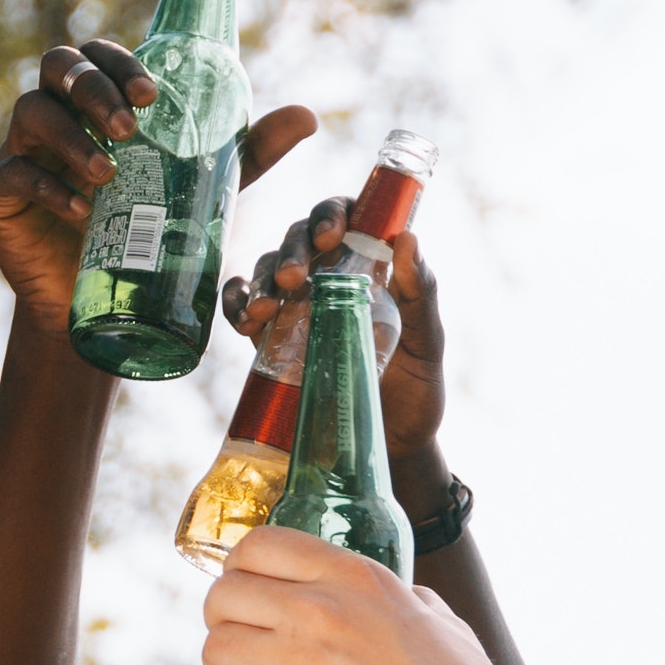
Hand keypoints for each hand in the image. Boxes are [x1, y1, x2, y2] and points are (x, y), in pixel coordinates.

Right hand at [0, 42, 317, 336]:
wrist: (99, 301)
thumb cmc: (145, 229)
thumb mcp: (202, 187)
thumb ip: (245, 150)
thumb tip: (306, 115)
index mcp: (95, 102)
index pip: (97, 53)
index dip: (120, 61)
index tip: (152, 94)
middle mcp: (55, 115)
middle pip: (58, 66)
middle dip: (94, 88)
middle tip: (132, 127)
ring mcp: (20, 150)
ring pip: (31, 112)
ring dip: (73, 137)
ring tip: (111, 173)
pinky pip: (13, 175)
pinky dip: (50, 189)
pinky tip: (84, 212)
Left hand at [201, 520, 502, 664]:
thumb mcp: (439, 620)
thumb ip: (409, 601)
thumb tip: (403, 601)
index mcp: (351, 577)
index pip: (261, 545)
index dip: (239, 567)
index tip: (244, 589)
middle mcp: (316, 611)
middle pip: (223, 595)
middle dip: (220, 618)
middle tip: (240, 641)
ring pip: (216, 650)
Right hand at [231, 184, 443, 471]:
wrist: (390, 450)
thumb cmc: (417, 392)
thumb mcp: (429, 342)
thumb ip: (421, 294)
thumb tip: (407, 239)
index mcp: (369, 267)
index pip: (345, 217)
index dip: (331, 214)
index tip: (332, 237)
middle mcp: (329, 278)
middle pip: (299, 238)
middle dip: (293, 250)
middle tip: (296, 278)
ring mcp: (297, 307)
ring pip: (267, 269)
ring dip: (262, 281)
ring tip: (266, 310)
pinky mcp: (271, 340)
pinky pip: (243, 307)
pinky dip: (236, 304)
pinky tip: (243, 320)